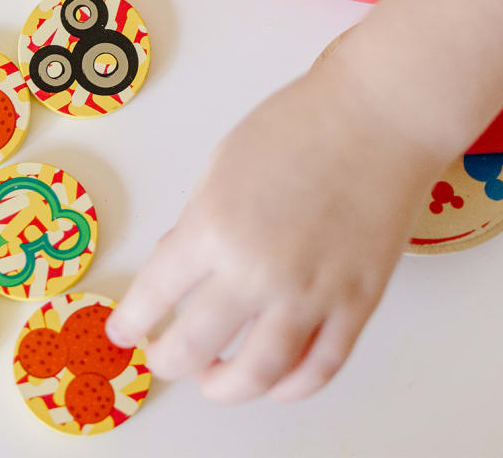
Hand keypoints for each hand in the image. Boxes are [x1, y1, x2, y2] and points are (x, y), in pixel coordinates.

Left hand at [105, 56, 440, 402]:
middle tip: (162, 356)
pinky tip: (273, 380)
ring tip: (213, 379)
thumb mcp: (224, 161)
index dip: (131, 319)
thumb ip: (198, 219)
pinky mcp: (356, 303)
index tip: (124, 328)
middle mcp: (257, 270)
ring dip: (225, 388)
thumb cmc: (301, 123)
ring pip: (257, 376)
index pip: (154, 295)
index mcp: (214, 225)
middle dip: (168, 359)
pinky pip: (319, 368)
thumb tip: (180, 265)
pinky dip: (290, 387)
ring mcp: (310, 293)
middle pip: (194, 348)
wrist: (378, 115)